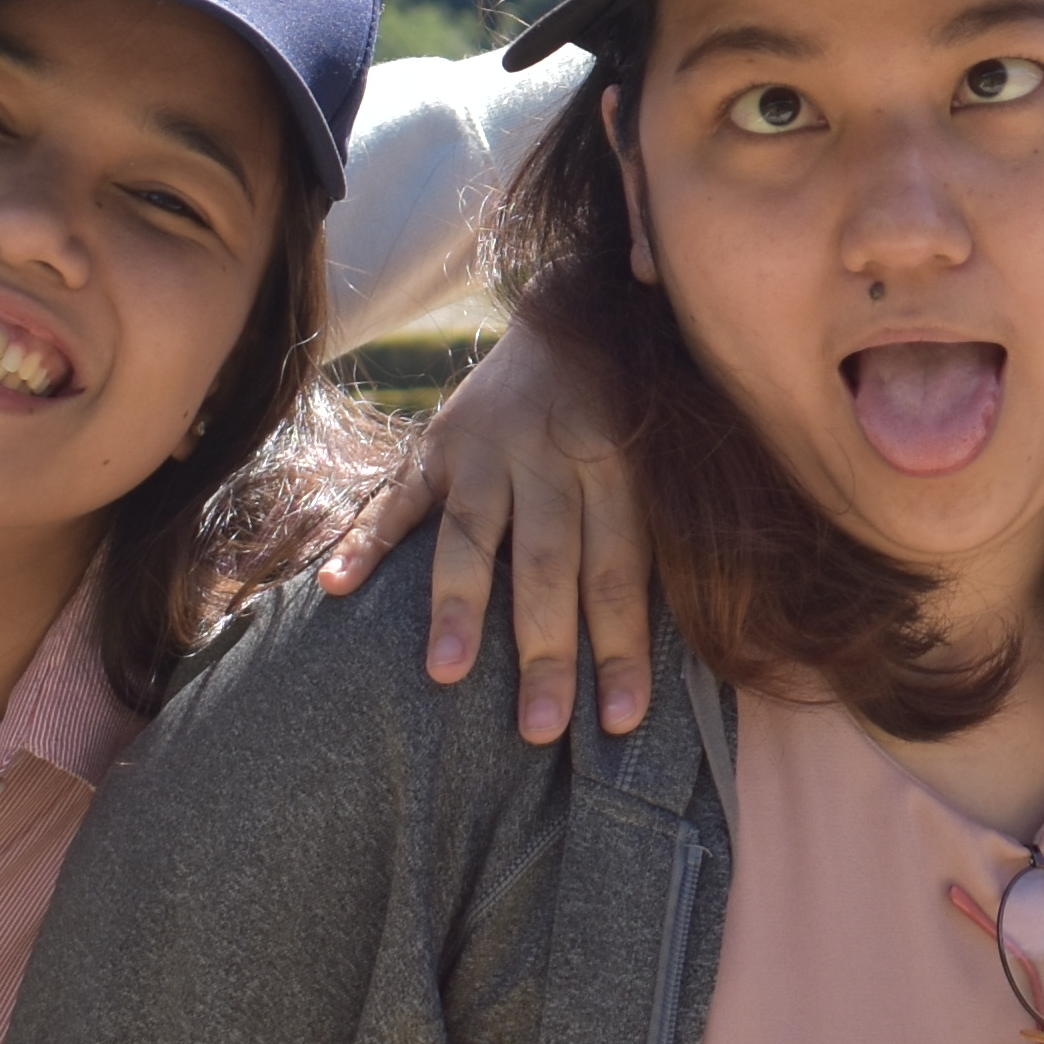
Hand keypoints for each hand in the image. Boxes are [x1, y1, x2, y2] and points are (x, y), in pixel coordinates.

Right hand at [317, 314, 648, 739]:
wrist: (572, 316)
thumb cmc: (626, 416)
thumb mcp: (657, 459)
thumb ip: (659, 534)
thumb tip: (706, 634)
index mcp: (615, 470)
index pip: (618, 573)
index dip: (620, 647)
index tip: (619, 720)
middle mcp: (549, 460)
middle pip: (547, 564)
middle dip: (544, 649)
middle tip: (538, 727)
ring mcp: (486, 450)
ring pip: (470, 533)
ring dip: (458, 604)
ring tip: (447, 675)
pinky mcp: (434, 443)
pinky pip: (396, 496)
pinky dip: (364, 540)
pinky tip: (338, 588)